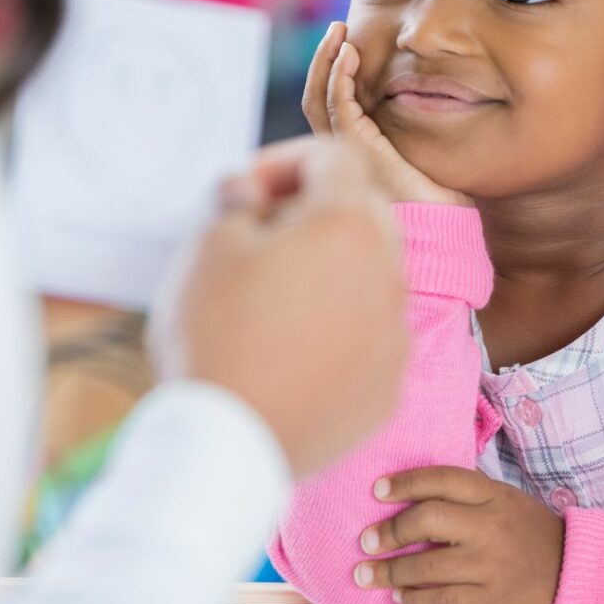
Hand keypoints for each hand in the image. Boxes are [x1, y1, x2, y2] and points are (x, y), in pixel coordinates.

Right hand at [149, 137, 406, 477]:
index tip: (248, 191)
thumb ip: (240, 199)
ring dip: (329, 270)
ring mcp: (395, 333)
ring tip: (273, 300)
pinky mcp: (389, 383)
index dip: (285, 160)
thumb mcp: (208, 244)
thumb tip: (254, 192)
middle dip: (312, 211)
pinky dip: (339, 327)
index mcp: (348, 225)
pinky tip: (293, 350)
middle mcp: (389, 273)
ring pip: (370, 275)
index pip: (335, 157)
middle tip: (259, 239)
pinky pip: (371, 334)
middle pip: (362, 213)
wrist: (225, 447)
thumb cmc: (212, 335)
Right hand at [302, 21, 471, 205]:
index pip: (328, 104)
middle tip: (337, 29)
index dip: (332, 71)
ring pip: (319, 99)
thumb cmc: (437, 194)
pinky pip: (338, 106)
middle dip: (323, 59)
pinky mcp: (357, 148)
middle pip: (316, 97)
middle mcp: (342, 151)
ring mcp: (346, 151)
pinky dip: (339, 77)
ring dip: (326, 61)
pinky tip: (350, 55)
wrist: (441, 223)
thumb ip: (409, 124)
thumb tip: (421, 92)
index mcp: (353, 150)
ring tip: (339, 33)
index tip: (347, 43)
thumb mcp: (419, 147)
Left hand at [352, 466, 564, 603]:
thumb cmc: (530, 532)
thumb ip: (464, 496)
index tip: (377, 490)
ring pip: (428, 567)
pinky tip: (399, 596)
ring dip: (390, 571)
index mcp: (493, 495)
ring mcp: (491, 565)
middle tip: (366, 540)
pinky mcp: (492, 601)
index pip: (441, 480)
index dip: (405, 483)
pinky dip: (414, 600)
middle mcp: (490, 526)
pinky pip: (443, 602)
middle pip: (428, 520)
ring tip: (368, 573)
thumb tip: (409, 498)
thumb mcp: (504, 499)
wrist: (573, 573)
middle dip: (390, 530)